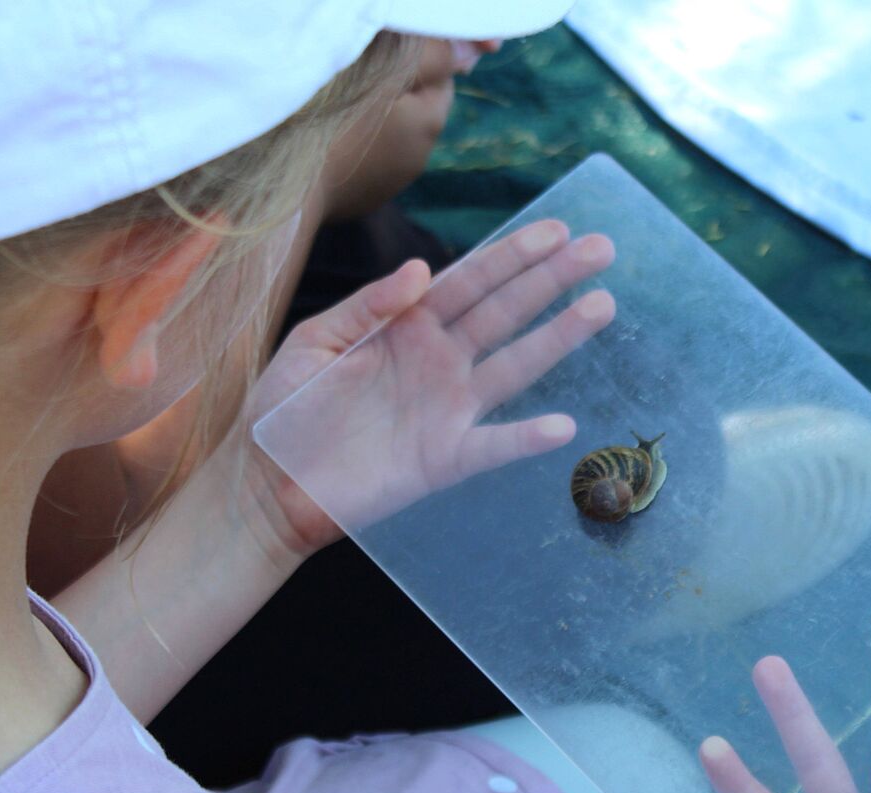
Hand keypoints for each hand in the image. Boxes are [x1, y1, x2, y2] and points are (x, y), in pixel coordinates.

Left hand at [239, 219, 614, 559]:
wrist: (269, 484)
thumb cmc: (286, 410)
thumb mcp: (315, 343)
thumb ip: (368, 306)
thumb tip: (423, 269)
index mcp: (408, 325)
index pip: (471, 281)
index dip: (513, 255)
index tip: (556, 230)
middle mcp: (440, 361)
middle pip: (506, 312)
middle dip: (553, 280)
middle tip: (601, 250)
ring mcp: (449, 409)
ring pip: (515, 366)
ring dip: (559, 338)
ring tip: (602, 306)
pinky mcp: (446, 458)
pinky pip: (494, 446)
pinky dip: (526, 438)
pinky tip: (562, 426)